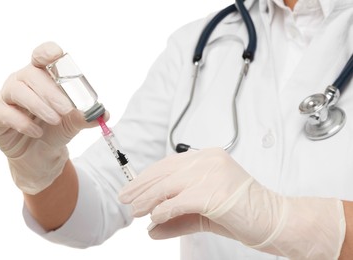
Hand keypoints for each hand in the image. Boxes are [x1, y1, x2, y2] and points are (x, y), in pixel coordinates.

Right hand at [0, 42, 107, 193]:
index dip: (47, 52)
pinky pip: (4, 112)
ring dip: (39, 105)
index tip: (57, 55)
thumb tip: (104, 113)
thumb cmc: (56, 130)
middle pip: (31, 74)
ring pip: (17, 90)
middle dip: (51, 91)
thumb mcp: (74, 123)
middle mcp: (22, 81)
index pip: (41, 56)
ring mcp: (6, 97)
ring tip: (55, 120)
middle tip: (66, 109)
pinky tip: (36, 132)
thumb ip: (87, 116)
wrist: (41, 155)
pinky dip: (22, 122)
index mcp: (42, 76)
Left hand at [119, 148, 344, 258]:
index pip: (168, 164)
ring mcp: (210, 174)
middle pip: (164, 173)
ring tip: (134, 211)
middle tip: (124, 199)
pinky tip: (154, 218)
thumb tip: (150, 228)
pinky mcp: (212, 192)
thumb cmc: (242, 213)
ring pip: (167, 186)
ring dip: (147, 200)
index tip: (132, 187)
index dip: (147, 177)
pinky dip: (163, 211)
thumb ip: (176, 217)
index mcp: (206, 157)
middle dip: (141, 188)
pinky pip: (178, 202)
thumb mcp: (203, 213)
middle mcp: (207, 160)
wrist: (274, 220)